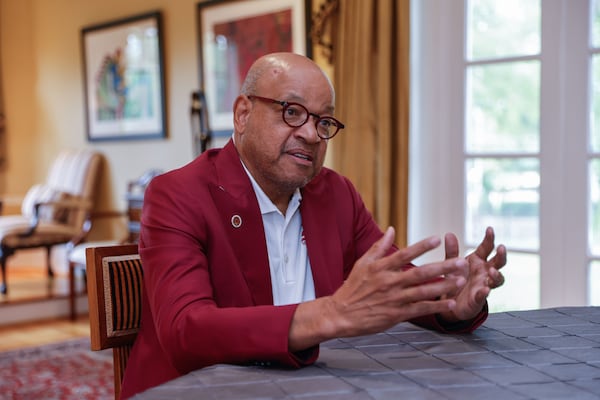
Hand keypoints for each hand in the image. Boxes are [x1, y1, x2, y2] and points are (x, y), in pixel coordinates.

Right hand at [289, 227, 467, 349]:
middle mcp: (389, 282)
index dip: (422, 246)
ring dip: (443, 286)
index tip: (438, 239)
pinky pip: (419, 309)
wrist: (341, 314)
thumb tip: (392, 229)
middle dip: (442, 267)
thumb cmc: (352, 287)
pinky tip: (450, 303)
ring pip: (423, 291)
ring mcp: (394, 299)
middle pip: (420, 273)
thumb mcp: (362, 264)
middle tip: (460, 261)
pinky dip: (435, 306)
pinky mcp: (396, 315)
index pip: (405, 254)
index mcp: (381, 268)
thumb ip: (379, 247)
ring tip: (460, 280)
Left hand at [438, 226, 506, 322]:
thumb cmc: (455, 279)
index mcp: (478, 260)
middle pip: (498, 262)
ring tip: (492, 271)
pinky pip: (483, 295)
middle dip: (501, 255)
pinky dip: (485, 293)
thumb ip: (451, 251)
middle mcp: (485, 272)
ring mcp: (484, 285)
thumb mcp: (451, 263)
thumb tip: (448, 234)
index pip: (487, 247)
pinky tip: (485, 290)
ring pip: (497, 280)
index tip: (489, 229)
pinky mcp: (478, 298)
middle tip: (501, 247)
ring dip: (496, 275)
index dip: (489, 238)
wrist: (449, 300)